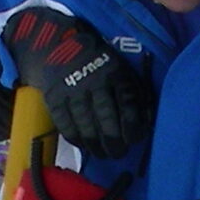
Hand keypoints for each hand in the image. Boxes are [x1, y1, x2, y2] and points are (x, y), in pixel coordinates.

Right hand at [2, 6, 153, 157]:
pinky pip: (66, 125)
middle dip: (115, 143)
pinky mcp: (54, 98)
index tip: (135, 140)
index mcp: (115, 73)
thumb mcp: (121, 69)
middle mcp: (94, 82)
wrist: (58, 45)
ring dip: (96, 146)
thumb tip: (146, 122)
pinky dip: (76, 139)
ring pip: (86, 126)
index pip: (128, 106)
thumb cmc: (99, 63)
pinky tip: (84, 145)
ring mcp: (72, 91)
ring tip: (103, 154)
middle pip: (107, 120)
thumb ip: (135, 93)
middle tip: (119, 153)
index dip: (134, 128)